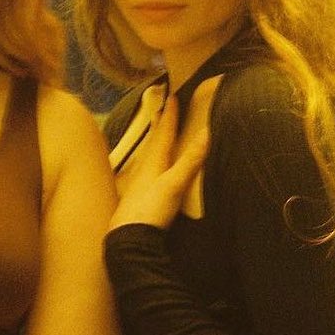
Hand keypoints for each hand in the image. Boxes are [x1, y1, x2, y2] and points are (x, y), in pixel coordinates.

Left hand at [109, 94, 208, 230]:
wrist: (128, 237)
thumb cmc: (151, 208)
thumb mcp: (175, 183)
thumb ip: (190, 160)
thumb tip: (206, 132)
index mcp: (154, 161)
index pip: (164, 133)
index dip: (170, 115)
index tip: (173, 97)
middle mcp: (144, 167)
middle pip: (154, 140)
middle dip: (160, 124)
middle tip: (161, 108)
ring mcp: (138, 181)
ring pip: (148, 153)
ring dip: (154, 140)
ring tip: (156, 131)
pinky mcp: (137, 195)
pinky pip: (146, 167)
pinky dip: (151, 159)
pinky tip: (149, 167)